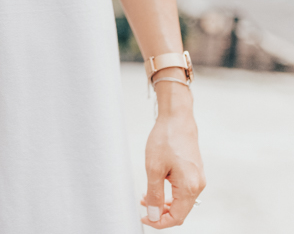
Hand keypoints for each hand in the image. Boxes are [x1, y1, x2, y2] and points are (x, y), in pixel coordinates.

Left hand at [142, 83, 205, 228]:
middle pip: (180, 211)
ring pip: (181, 201)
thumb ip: (154, 195)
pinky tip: (155, 187)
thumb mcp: (154, 169)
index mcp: (190, 187)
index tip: (143, 218)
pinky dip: (169, 193)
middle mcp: (198, 185)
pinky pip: (182, 190)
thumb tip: (153, 215)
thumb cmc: (166, 139)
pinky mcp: (194, 172)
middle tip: (142, 206)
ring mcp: (198, 178)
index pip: (177, 217)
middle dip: (160, 213)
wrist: (177, 119)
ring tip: (145, 196)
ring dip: (163, 203)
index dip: (159, 222)